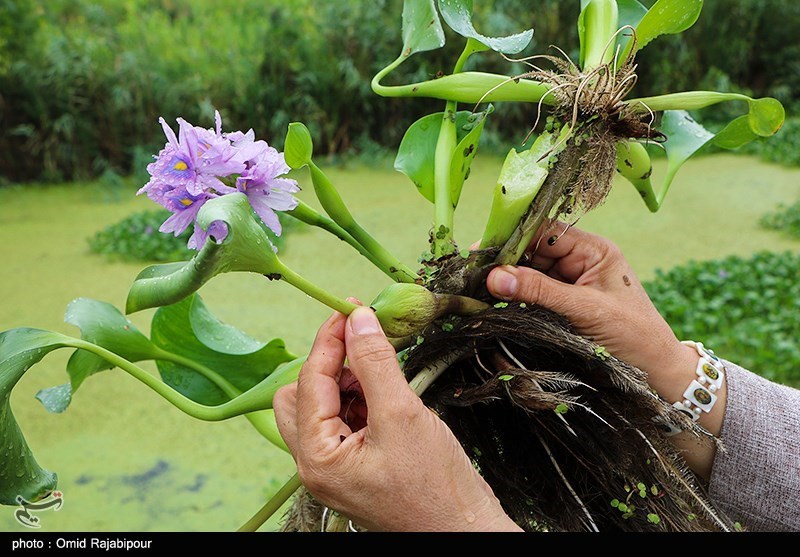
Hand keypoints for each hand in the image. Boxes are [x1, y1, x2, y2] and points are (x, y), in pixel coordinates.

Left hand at [273, 306, 521, 531]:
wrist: (464, 532)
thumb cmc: (435, 488)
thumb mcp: (403, 414)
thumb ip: (375, 362)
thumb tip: (359, 320)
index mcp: (316, 456)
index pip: (309, 381)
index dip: (330, 340)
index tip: (351, 308)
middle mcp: (316, 464)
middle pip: (300, 395)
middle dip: (329, 364)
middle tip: (362, 342)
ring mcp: (335, 467)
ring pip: (323, 407)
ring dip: (346, 380)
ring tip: (381, 369)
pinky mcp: (355, 466)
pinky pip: (345, 422)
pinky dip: (361, 399)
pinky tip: (387, 393)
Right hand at [486, 225, 693, 382]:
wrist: (657, 373)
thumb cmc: (634, 335)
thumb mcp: (585, 309)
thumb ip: (539, 291)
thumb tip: (494, 277)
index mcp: (593, 250)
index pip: (545, 231)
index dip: (512, 237)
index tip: (481, 251)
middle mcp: (580, 261)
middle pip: (532, 251)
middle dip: (505, 262)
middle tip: (472, 274)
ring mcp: (572, 284)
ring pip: (530, 274)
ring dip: (507, 282)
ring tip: (477, 289)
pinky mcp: (565, 306)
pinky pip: (534, 295)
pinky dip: (515, 299)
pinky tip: (495, 303)